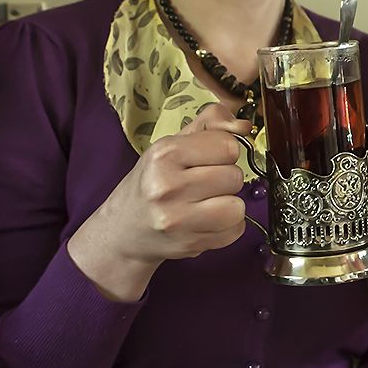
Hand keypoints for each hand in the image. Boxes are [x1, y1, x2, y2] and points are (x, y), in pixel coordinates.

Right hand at [68, 104, 250, 299]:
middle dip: (225, 179)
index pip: (228, 146)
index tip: (207, 160)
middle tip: (203, 184)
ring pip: (238, 207)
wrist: (122, 230)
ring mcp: (178, 220)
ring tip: (206, 203)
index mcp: (165, 154)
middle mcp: (168, 187)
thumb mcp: (172, 144)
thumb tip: (245, 127)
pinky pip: (235, 230)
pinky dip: (227, 227)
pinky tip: (205, 222)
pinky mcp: (189, 244)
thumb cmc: (152, 182)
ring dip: (228, 204)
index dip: (223, 152)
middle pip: (235, 177)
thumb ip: (210, 123)